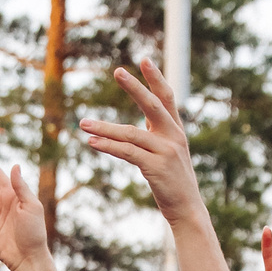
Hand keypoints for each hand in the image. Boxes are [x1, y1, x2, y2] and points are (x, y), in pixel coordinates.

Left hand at [80, 60, 203, 224]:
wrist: (188, 211)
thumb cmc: (174, 184)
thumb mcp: (169, 155)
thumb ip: (157, 137)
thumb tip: (139, 125)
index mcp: (176, 132)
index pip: (166, 98)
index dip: (156, 78)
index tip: (144, 59)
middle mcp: (173, 138)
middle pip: (153, 106)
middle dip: (135, 87)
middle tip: (118, 71)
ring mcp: (166, 152)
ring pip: (131, 133)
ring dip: (105, 128)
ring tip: (83, 123)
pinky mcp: (156, 168)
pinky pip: (127, 153)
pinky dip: (108, 147)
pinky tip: (92, 142)